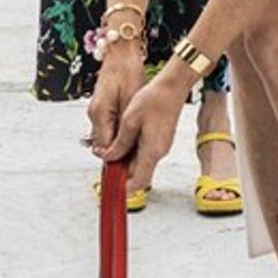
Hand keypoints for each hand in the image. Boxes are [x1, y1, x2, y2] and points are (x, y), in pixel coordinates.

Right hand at [85, 49, 144, 156]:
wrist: (120, 54)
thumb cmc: (127, 73)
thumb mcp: (130, 99)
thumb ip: (125, 123)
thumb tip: (124, 146)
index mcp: (100, 113)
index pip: (105, 147)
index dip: (116, 159)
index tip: (129, 170)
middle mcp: (94, 114)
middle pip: (104, 144)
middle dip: (118, 153)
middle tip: (135, 162)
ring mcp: (96, 111)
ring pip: (106, 136)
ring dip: (119, 143)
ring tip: (136, 149)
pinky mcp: (101, 107)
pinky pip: (108, 127)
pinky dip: (118, 133)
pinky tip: (132, 133)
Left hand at [96, 71, 185, 197]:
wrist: (172, 88)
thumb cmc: (153, 100)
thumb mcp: (129, 121)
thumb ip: (119, 143)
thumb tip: (109, 158)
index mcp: (152, 151)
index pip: (139, 182)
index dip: (124, 189)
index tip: (110, 187)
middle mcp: (159, 153)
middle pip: (140, 175)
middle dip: (122, 175)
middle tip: (105, 166)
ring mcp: (161, 147)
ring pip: (141, 164)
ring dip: (126, 163)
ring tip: (110, 153)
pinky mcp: (160, 140)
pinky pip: (145, 154)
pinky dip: (132, 154)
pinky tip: (122, 144)